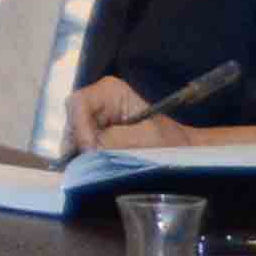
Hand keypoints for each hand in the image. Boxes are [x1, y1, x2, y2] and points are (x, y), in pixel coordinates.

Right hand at [74, 78, 255, 147]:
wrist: (183, 152)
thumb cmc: (172, 141)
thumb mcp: (147, 139)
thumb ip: (116, 140)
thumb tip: (89, 148)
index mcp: (110, 91)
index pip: (78, 104)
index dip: (79, 127)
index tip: (90, 150)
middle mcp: (98, 102)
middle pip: (72, 120)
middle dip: (80, 142)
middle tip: (93, 162)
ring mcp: (94, 119)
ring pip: (73, 135)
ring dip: (83, 152)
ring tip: (99, 165)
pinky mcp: (95, 136)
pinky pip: (80, 146)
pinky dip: (86, 158)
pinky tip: (99, 165)